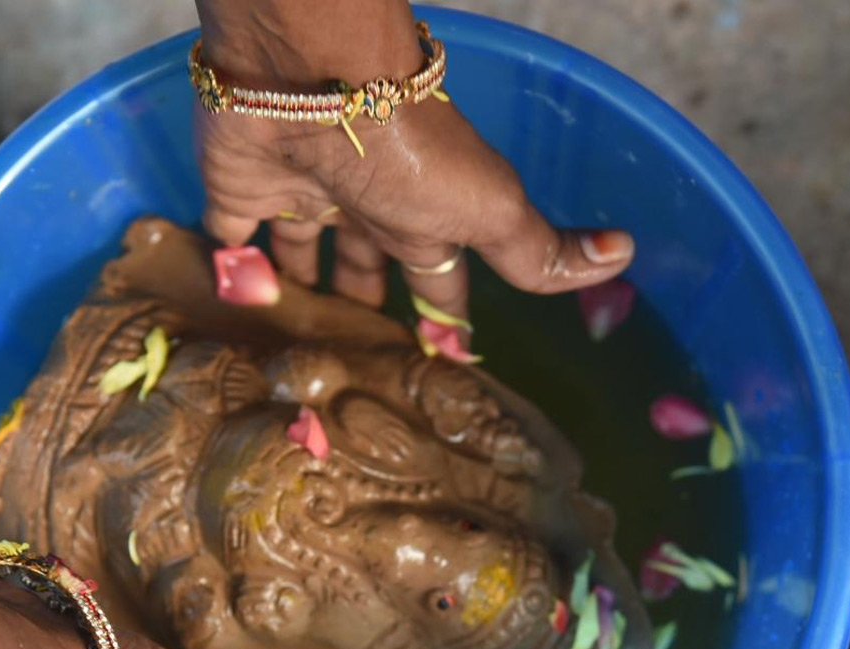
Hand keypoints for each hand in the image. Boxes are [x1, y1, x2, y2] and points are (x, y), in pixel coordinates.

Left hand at [194, 0, 633, 330]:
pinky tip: (226, 305)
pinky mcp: (239, 190)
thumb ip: (539, 249)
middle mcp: (364, 210)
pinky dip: (228, 268)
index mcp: (422, 220)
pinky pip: (229, 237)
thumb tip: (623, 256)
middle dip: (365, 313)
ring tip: (290, 352)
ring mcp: (300, 197)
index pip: (437, 278)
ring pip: (301, 258)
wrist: (315, 79)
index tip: (438, 361)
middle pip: (366, 271)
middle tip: (353, 369)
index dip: (440, 317)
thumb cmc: (408, 153)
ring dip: (299, 295)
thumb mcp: (488, 210)